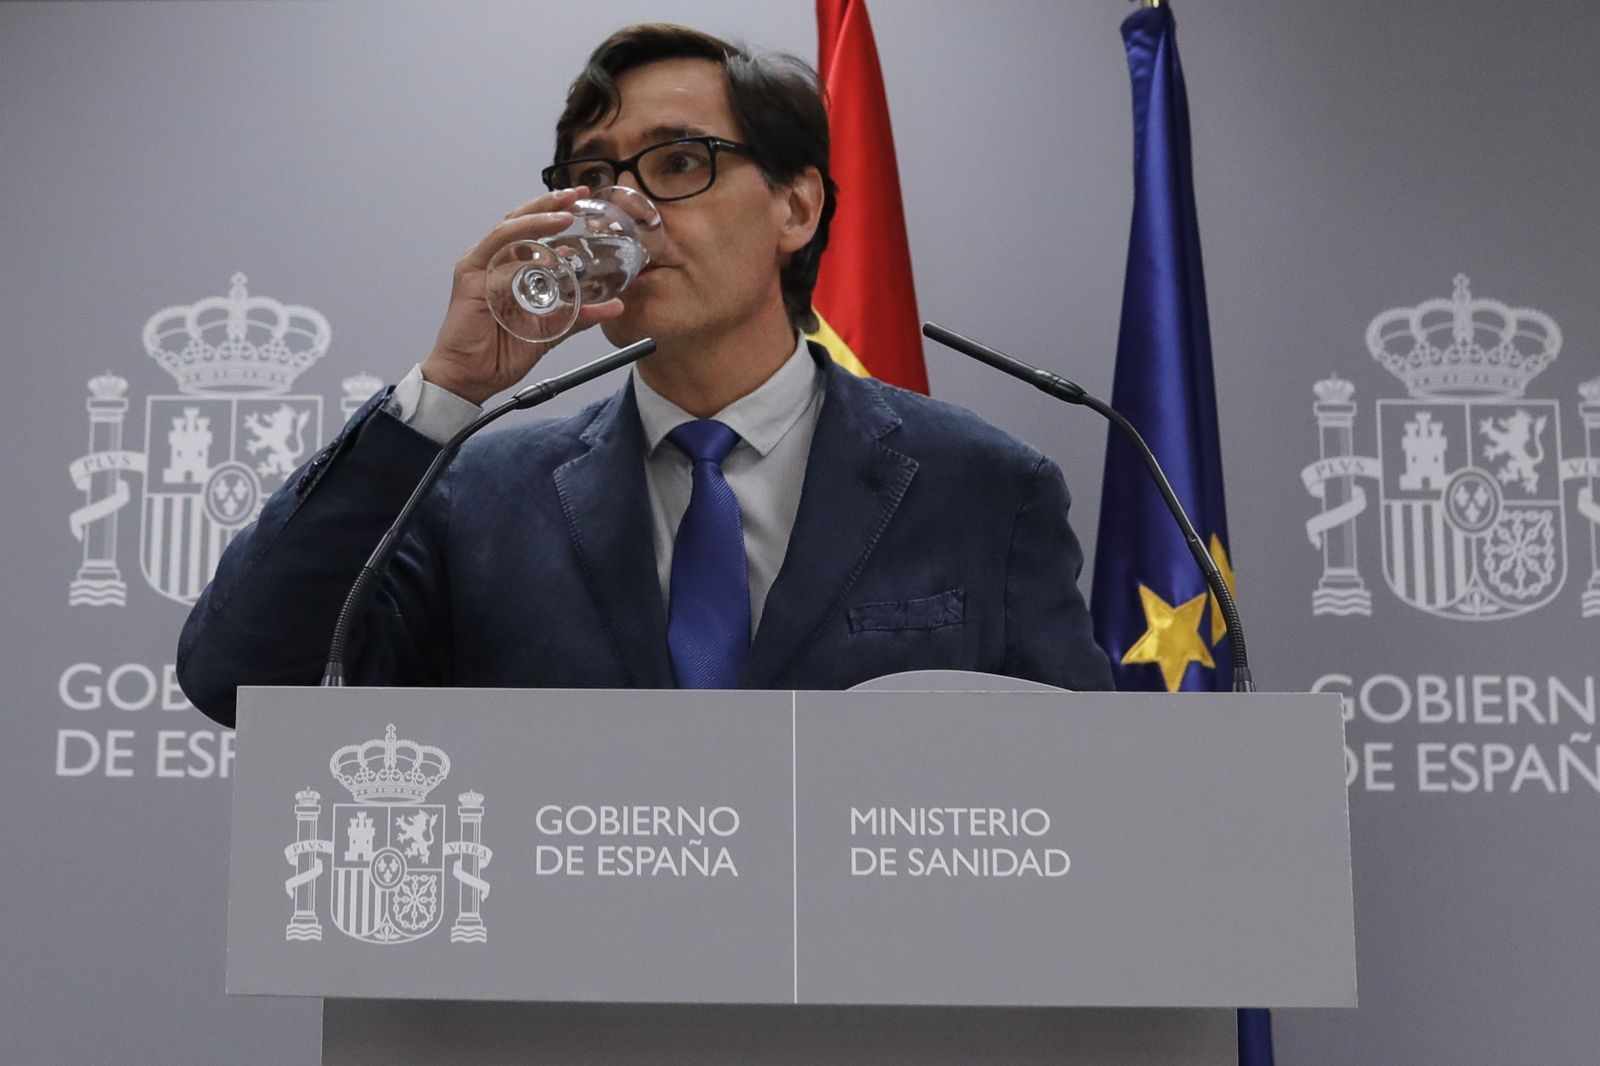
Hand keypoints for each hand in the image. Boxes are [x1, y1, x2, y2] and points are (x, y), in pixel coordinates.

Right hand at [421, 187, 625, 405]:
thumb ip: (580, 315)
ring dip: (537, 221)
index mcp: (510, 267)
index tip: (583, 202)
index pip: (533, 230)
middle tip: (577, 194)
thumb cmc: (502, 352)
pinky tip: (545, 257)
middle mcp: (493, 261)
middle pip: (520, 219)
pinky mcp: (470, 279)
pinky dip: (522, 254)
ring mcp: (479, 266)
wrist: (472, 377)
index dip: (556, 212)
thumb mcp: (551, 331)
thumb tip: (616, 306)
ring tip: (565, 217)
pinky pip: (497, 258)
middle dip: (549, 204)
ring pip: (509, 230)